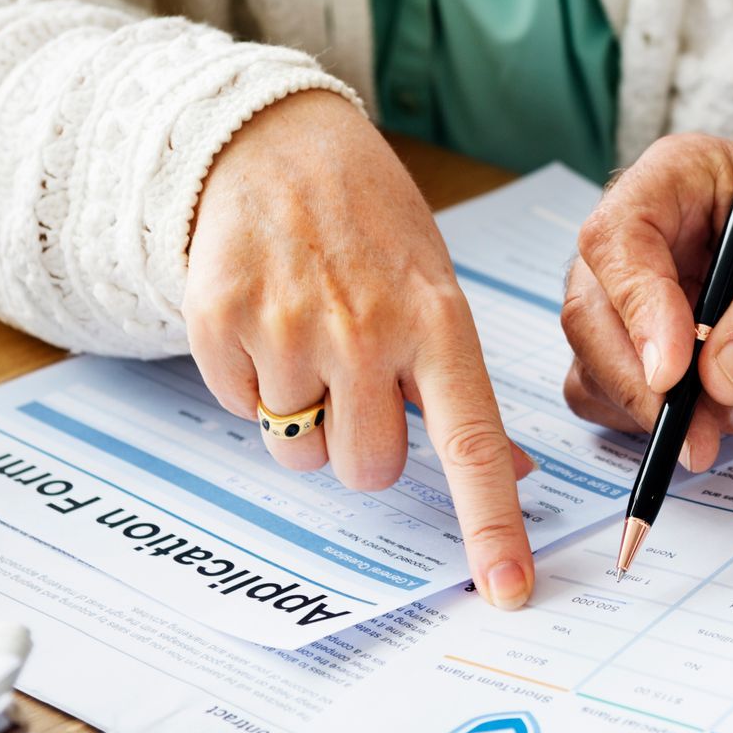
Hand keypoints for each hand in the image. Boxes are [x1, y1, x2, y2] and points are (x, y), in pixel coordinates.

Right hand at [186, 90, 534, 607]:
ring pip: (299, 452)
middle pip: (368, 470)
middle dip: (362, 446)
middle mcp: (367, 330)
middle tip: (356, 382)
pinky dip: (250, 381)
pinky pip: (238, 408)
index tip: (508, 589)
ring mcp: (289, 326)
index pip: (470, 443)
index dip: (490, 524)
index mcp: (438, 324)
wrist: (275, 142)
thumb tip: (513, 473)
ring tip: (308, 340)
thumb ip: (462, 387)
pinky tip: (265, 320)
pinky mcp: (219, 320)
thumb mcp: (436, 290)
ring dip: (303, 417)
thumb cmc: (370, 226)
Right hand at [562, 134, 732, 470]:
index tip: (674, 373)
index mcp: (677, 178)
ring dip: (659, 411)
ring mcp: (641, 292)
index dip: (636, 308)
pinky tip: (730, 418)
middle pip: (592, 311)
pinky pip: (621, 395)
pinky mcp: (652, 345)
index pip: (617, 240)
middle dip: (642, 383)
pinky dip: (665, 422)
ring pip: (597, 363)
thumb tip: (721, 376)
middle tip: (700, 434)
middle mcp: (645, 234)